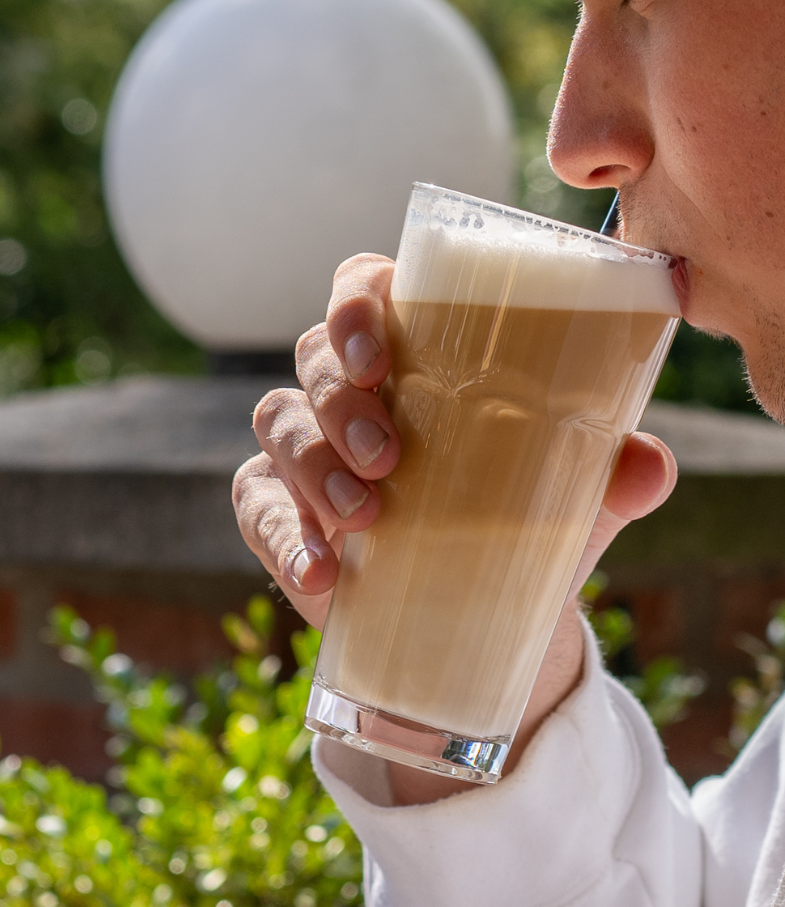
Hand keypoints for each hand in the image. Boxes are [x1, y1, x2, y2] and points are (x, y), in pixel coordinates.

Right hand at [233, 251, 677, 801]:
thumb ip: (610, 469)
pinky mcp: (276, 508)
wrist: (478, 618)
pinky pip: (256, 504)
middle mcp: (346, 388)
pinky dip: (283, 535)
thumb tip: (648, 464)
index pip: (362, 288)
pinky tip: (322, 573)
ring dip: (314, 464)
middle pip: (314, 356)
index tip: (379, 353)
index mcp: (410, 353)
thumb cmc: (517, 522)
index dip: (355, 303)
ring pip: (278, 421)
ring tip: (366, 519)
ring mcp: (304, 448)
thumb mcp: (571, 495)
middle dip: (342, 399)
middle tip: (388, 455)